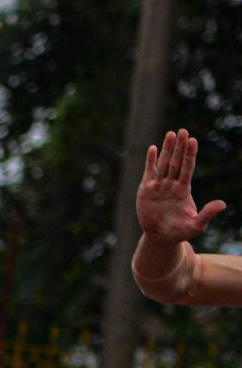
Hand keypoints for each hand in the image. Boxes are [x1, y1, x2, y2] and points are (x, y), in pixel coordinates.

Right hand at [137, 129, 226, 244]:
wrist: (160, 237)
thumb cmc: (180, 232)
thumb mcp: (196, 226)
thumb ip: (207, 214)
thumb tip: (222, 204)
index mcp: (183, 190)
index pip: (187, 168)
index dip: (190, 155)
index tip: (193, 141)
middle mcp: (171, 185)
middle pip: (176, 162)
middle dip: (179, 147)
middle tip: (183, 131)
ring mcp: (158, 186)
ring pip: (164, 164)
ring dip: (167, 149)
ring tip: (171, 133)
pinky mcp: (145, 190)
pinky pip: (149, 172)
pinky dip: (150, 161)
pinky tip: (153, 149)